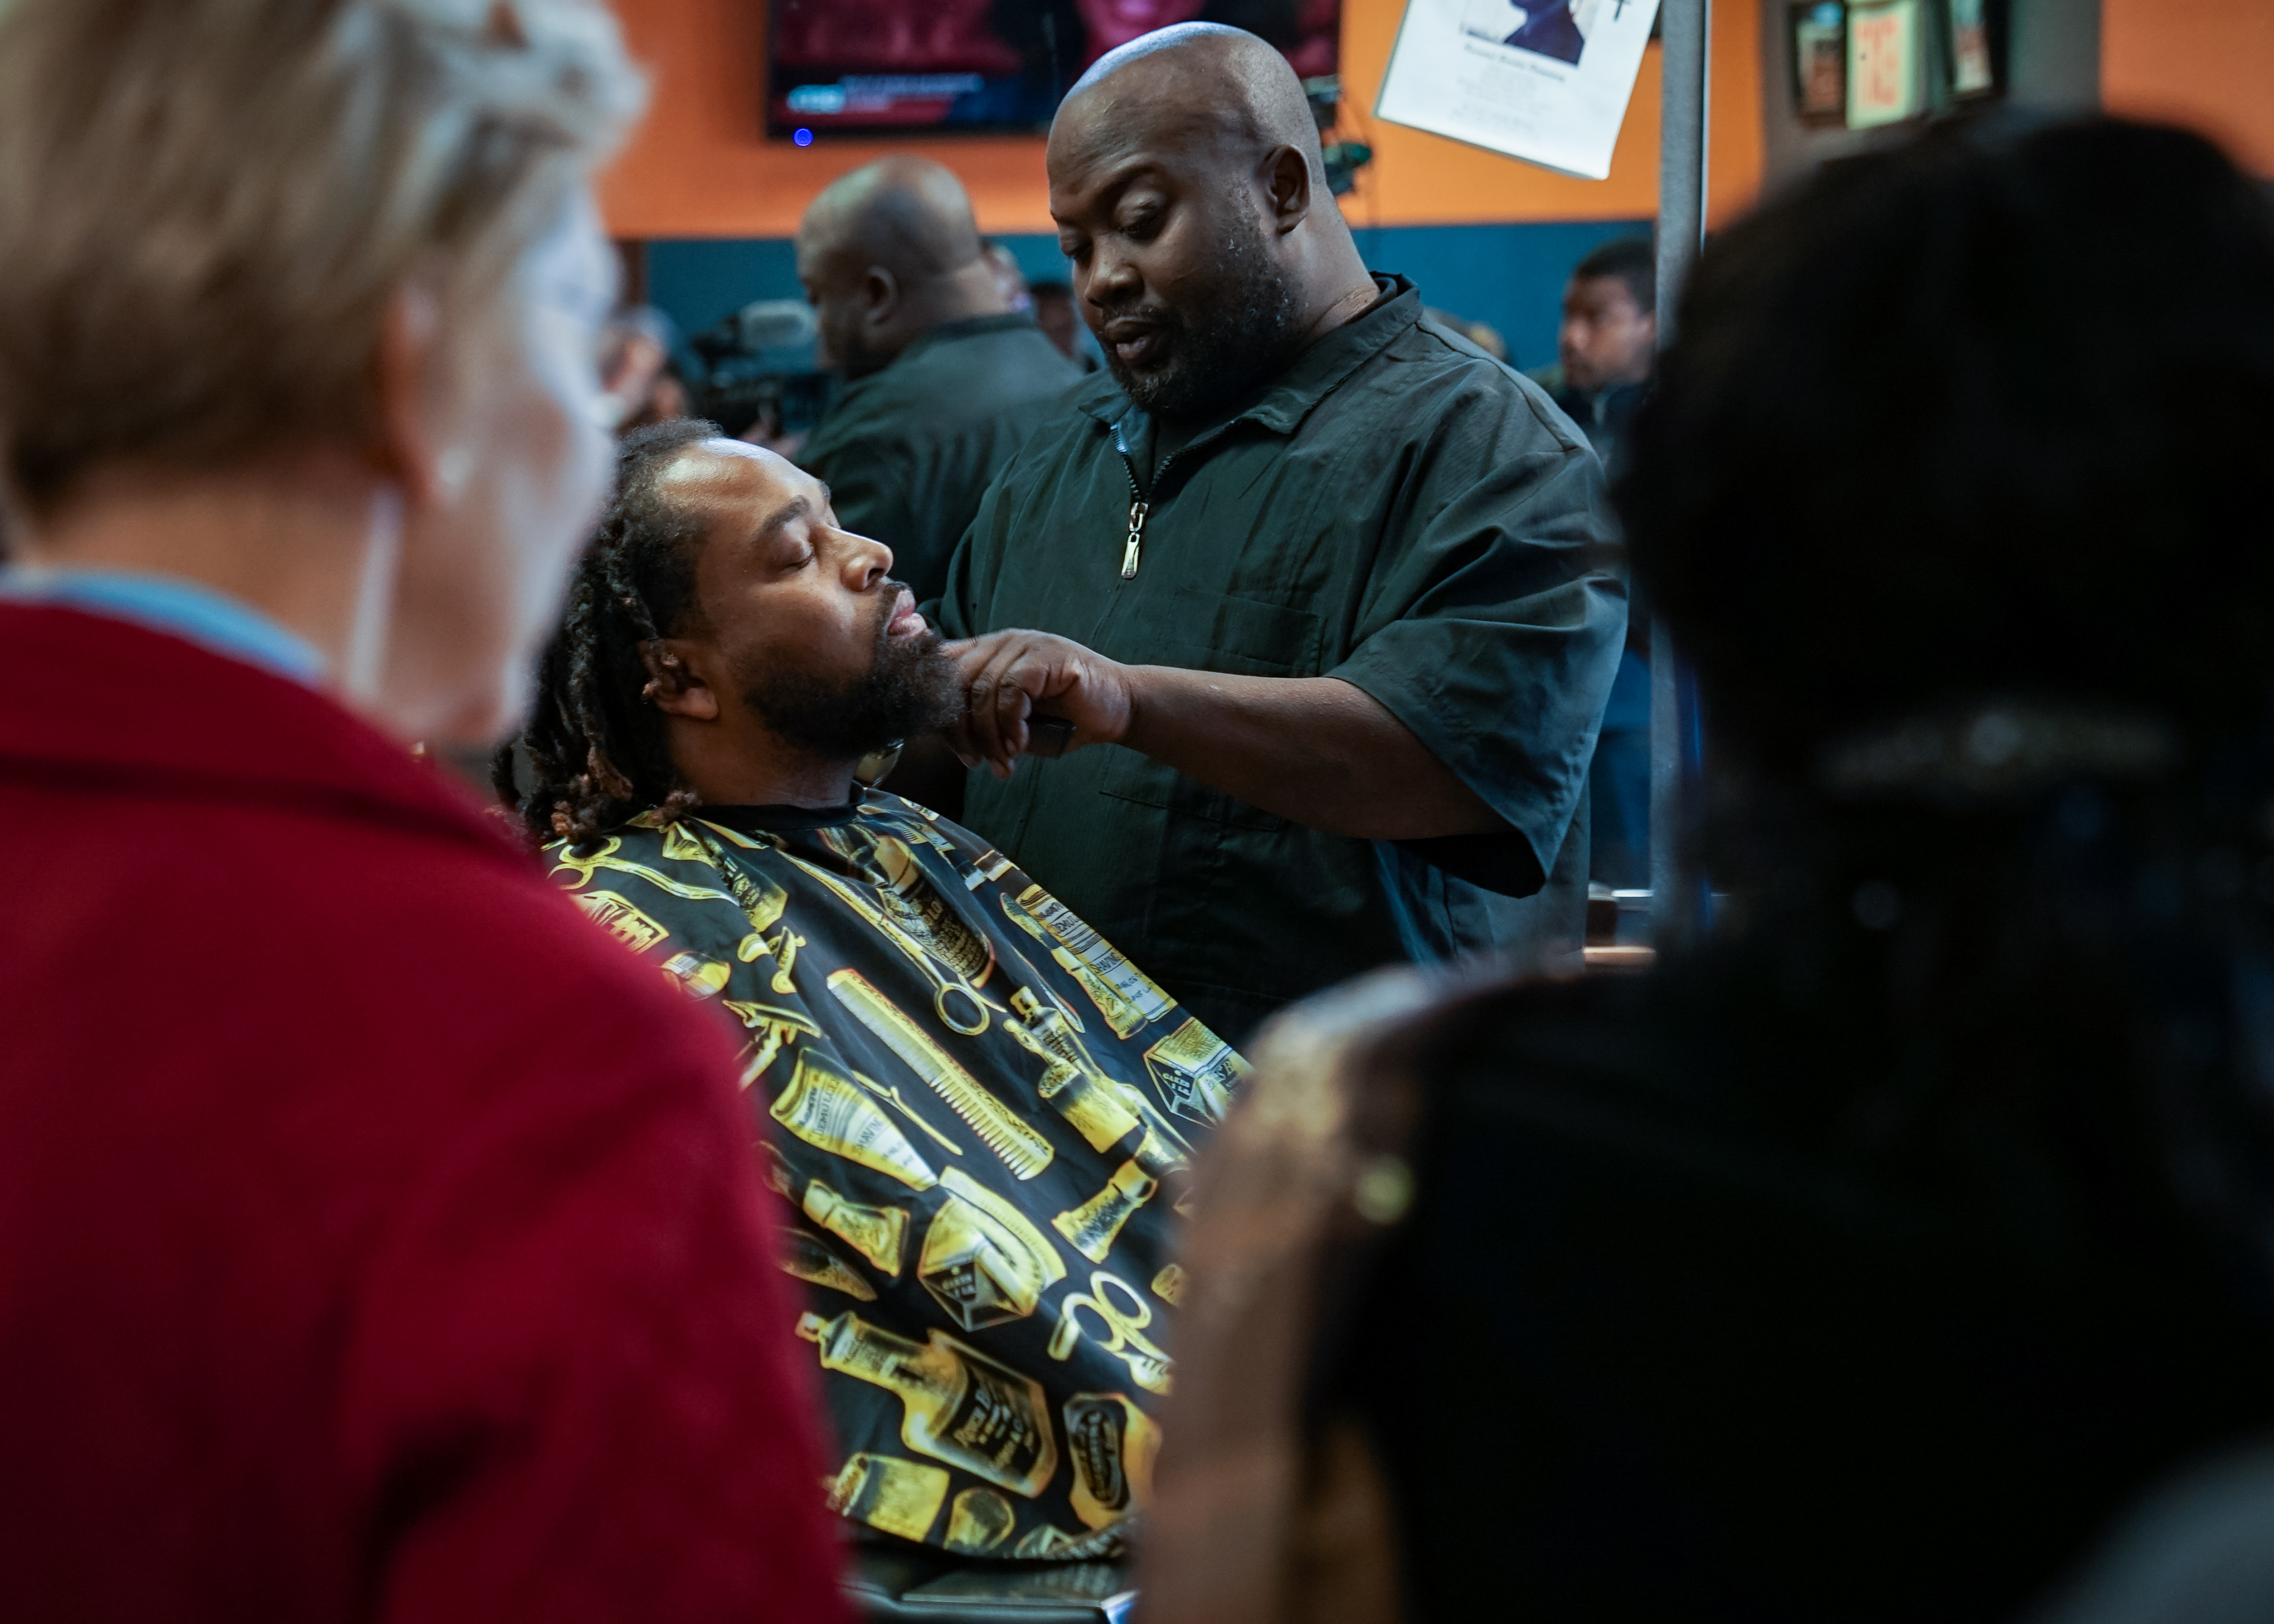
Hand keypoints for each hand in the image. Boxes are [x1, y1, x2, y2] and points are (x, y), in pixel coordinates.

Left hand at [943, 630, 1135, 777]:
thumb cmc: (1067, 717)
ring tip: (1003, 762)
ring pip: (982, 691)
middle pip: (956, 682)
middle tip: (973, 761)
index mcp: (988, 652)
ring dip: (989, 736)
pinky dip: (1010, 724)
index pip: (943, 670)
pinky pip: (1011, 691)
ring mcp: (1024, 644)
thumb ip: (983, 719)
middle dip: (960, 729)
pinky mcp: (1045, 655)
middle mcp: (1001, 642)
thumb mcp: (1015, 720)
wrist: (1119, 708)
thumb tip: (948, 738)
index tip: (952, 747)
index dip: (938, 709)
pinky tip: (1019, 745)